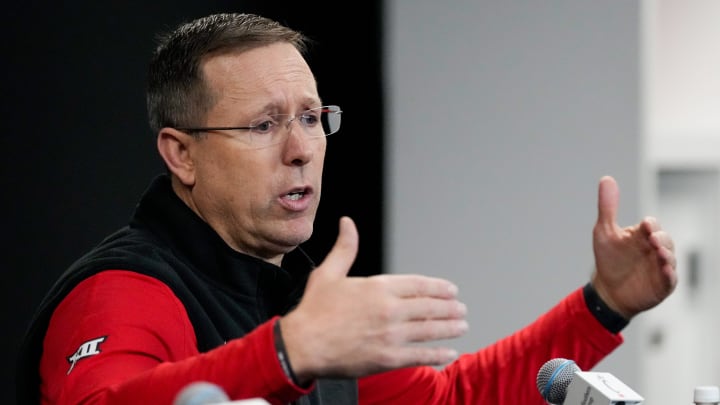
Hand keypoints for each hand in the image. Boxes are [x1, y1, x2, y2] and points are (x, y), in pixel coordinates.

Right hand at [280, 216, 467, 382]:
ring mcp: (391, 335)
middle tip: (461, 309)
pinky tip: (450, 353)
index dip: (440, 288)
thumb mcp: (328, 273)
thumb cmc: (313, 310)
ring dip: (450, 328)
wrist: (302, 345)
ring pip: (430, 330)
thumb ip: (345, 248)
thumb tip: (347, 223)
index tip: (451, 291)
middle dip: (450, 308)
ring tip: (462, 326)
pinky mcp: (388, 358)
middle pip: (430, 307)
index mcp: (379, 287)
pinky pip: (421, 356)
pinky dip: (438, 354)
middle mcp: (390, 310)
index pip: (420, 285)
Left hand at [591, 176, 676, 318]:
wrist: (608, 290)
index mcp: (642, 234)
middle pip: (665, 239)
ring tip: (660, 254)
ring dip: (667, 255)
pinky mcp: (663, 284)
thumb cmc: (609, 258)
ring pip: (670, 258)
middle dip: (661, 239)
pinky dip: (669, 274)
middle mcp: (655, 248)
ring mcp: (661, 266)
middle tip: (653, 239)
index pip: (651, 225)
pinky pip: (671, 279)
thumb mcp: (604, 232)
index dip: (650, 225)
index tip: (645, 225)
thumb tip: (606, 178)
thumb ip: (608, 207)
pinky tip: (666, 271)